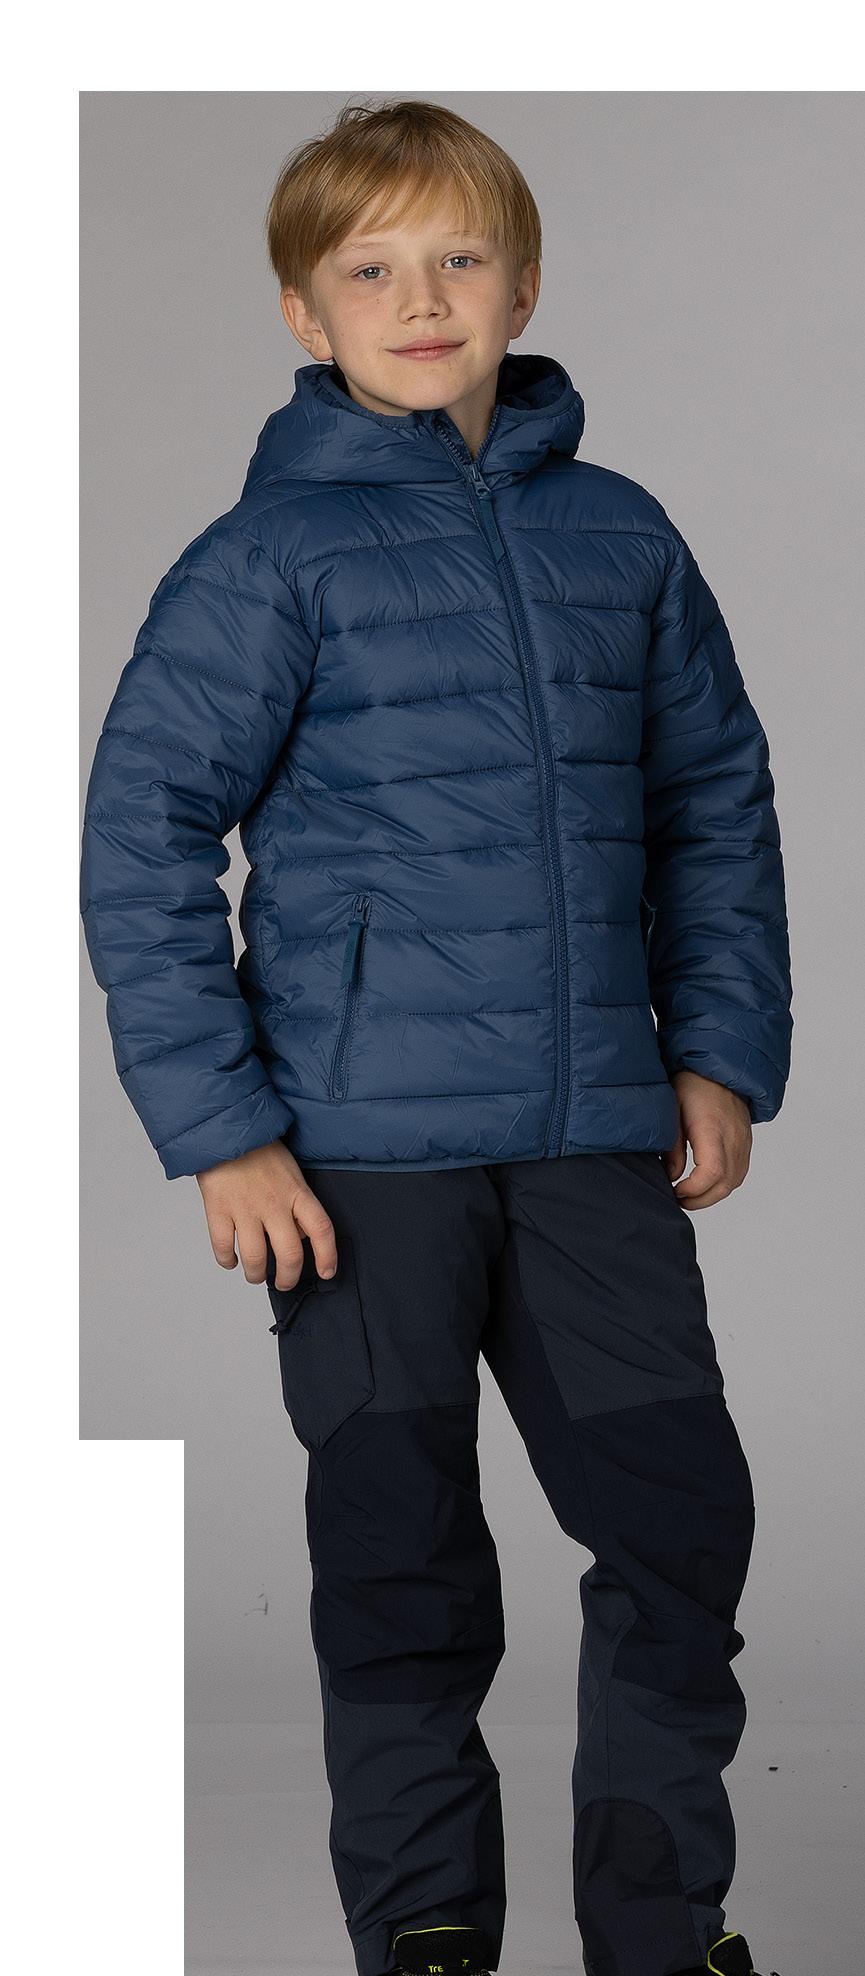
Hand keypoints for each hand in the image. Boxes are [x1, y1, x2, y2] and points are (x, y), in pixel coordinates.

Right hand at [195, 1141, 337, 1288]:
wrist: (225, 1130)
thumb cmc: (260, 1149)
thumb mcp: (291, 1171)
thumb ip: (298, 1203)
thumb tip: (303, 1236)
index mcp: (296, 1192)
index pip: (322, 1229)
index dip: (328, 1256)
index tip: (327, 1272)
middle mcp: (274, 1203)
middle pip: (290, 1254)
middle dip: (288, 1278)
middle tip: (284, 1282)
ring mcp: (245, 1208)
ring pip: (255, 1258)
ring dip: (256, 1275)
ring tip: (256, 1275)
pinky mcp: (219, 1209)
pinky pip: (223, 1247)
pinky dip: (227, 1260)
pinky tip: (231, 1260)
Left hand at [662, 1072, 751, 1208]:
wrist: (719, 1069)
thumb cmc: (692, 1085)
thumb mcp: (671, 1110)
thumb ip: (673, 1145)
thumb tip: (672, 1175)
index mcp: (713, 1128)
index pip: (712, 1172)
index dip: (694, 1189)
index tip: (675, 1189)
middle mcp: (733, 1137)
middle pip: (725, 1184)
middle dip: (700, 1200)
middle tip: (679, 1199)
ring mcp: (743, 1141)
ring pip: (734, 1182)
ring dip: (712, 1195)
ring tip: (689, 1195)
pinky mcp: (746, 1143)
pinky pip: (739, 1172)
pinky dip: (723, 1184)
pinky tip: (705, 1184)